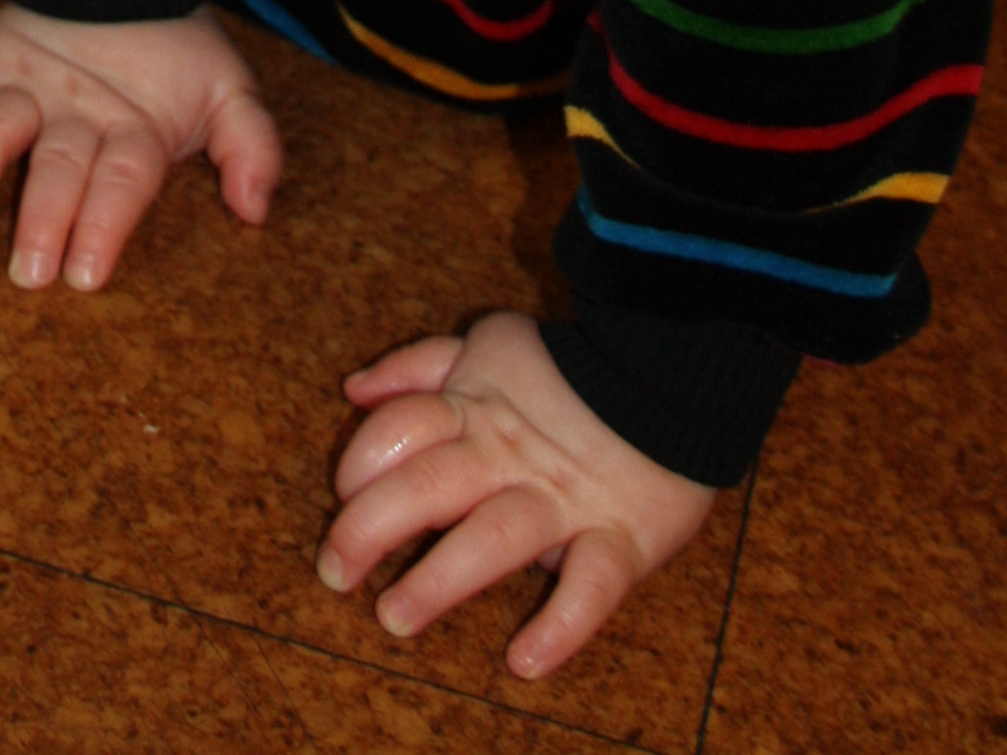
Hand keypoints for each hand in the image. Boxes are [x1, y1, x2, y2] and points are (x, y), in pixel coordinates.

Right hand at [0, 1, 282, 291]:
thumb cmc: (175, 52)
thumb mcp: (229, 91)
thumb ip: (252, 147)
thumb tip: (256, 211)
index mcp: (135, 124)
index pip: (121, 177)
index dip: (104, 222)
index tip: (84, 274)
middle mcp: (77, 107)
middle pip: (57, 165)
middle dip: (43, 218)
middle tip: (28, 273)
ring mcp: (27, 82)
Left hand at [320, 310, 713, 683]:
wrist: (671, 373)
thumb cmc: (567, 372)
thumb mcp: (489, 348)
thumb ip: (420, 366)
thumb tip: (354, 390)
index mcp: (474, 410)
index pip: (402, 428)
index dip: (363, 457)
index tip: (342, 493)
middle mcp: (509, 457)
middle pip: (430, 485)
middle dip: (371, 527)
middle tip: (334, 572)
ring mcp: (563, 501)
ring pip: (494, 537)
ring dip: (442, 578)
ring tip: (396, 617)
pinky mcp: (621, 538)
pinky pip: (592, 585)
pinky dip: (562, 624)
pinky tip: (525, 659)